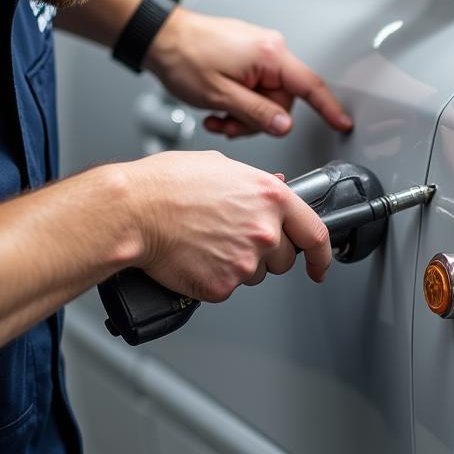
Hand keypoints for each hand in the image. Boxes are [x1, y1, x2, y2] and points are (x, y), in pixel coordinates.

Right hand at [124, 151, 330, 301]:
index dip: (321, 255)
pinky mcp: (223, 285)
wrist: (132, 211)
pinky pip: (228, 287)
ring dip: (238, 265)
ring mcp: (246, 261)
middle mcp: (265, 231)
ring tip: (206, 241)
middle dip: (266, 253)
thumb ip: (257, 183)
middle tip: (232, 237)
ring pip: (255, 274)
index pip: (315, 234)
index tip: (319, 264)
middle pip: (284, 259)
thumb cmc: (167, 184)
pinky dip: (213, 278)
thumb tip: (277, 187)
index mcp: (271, 198)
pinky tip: (195, 256)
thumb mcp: (221, 166)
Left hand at [145, 9, 353, 138]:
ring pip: (267, 100)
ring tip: (218, 114)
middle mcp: (269, 49)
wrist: (160, 37)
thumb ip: (257, 114)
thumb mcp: (221, 96)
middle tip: (228, 123)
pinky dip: (240, 103)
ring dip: (244, 115)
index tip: (342, 123)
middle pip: (283, 101)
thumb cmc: (183, 57)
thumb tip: (284, 126)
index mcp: (269, 55)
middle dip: (257, 120)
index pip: (310, 86)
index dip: (328, 108)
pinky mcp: (248, 57)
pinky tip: (219, 104)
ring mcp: (259, 52)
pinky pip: (256, 89)